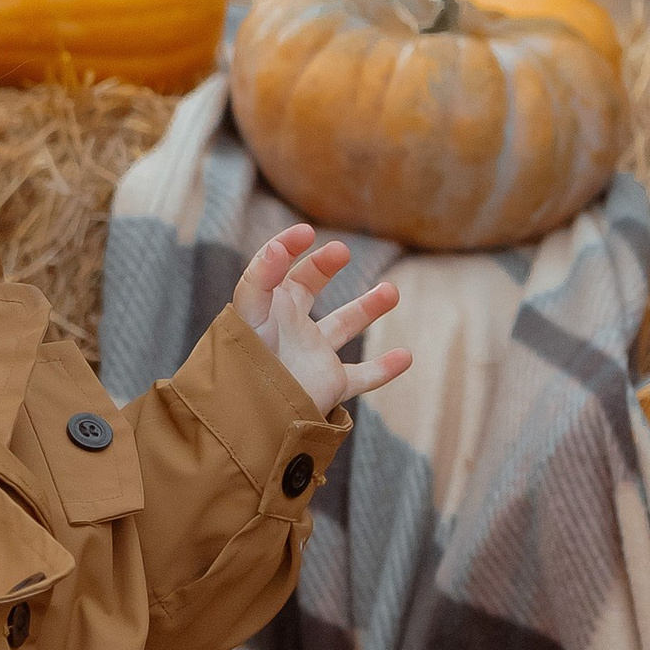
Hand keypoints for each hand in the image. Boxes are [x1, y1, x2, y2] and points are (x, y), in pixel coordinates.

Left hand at [235, 223, 411, 415]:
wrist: (252, 417)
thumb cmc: (243, 361)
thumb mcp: (249, 313)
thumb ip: (261, 277)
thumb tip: (281, 247)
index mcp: (269, 307)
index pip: (279, 269)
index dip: (290, 247)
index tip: (308, 232)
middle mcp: (291, 328)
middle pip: (308, 288)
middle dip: (324, 267)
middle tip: (342, 251)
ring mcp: (313, 356)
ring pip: (343, 326)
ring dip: (367, 308)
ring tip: (391, 291)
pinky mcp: (330, 385)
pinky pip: (363, 376)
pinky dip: (384, 368)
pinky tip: (406, 356)